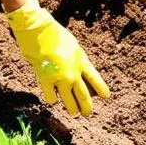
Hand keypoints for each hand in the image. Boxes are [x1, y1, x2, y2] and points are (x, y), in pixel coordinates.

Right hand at [5, 0, 108, 114]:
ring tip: (74, 112)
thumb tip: (77, 75)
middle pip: (83, 94)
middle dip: (87, 105)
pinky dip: (53, 99)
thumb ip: (76, 61)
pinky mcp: (46, 81)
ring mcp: (60, 78)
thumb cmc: (55, 36)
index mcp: (82, 60)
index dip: (101, 88)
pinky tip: (53, 99)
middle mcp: (74, 72)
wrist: (39, 32)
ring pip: (69, 100)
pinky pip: (52, 97)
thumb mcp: (73, 46)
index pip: (95, 78)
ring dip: (72, 108)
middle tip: (88, 112)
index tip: (106, 96)